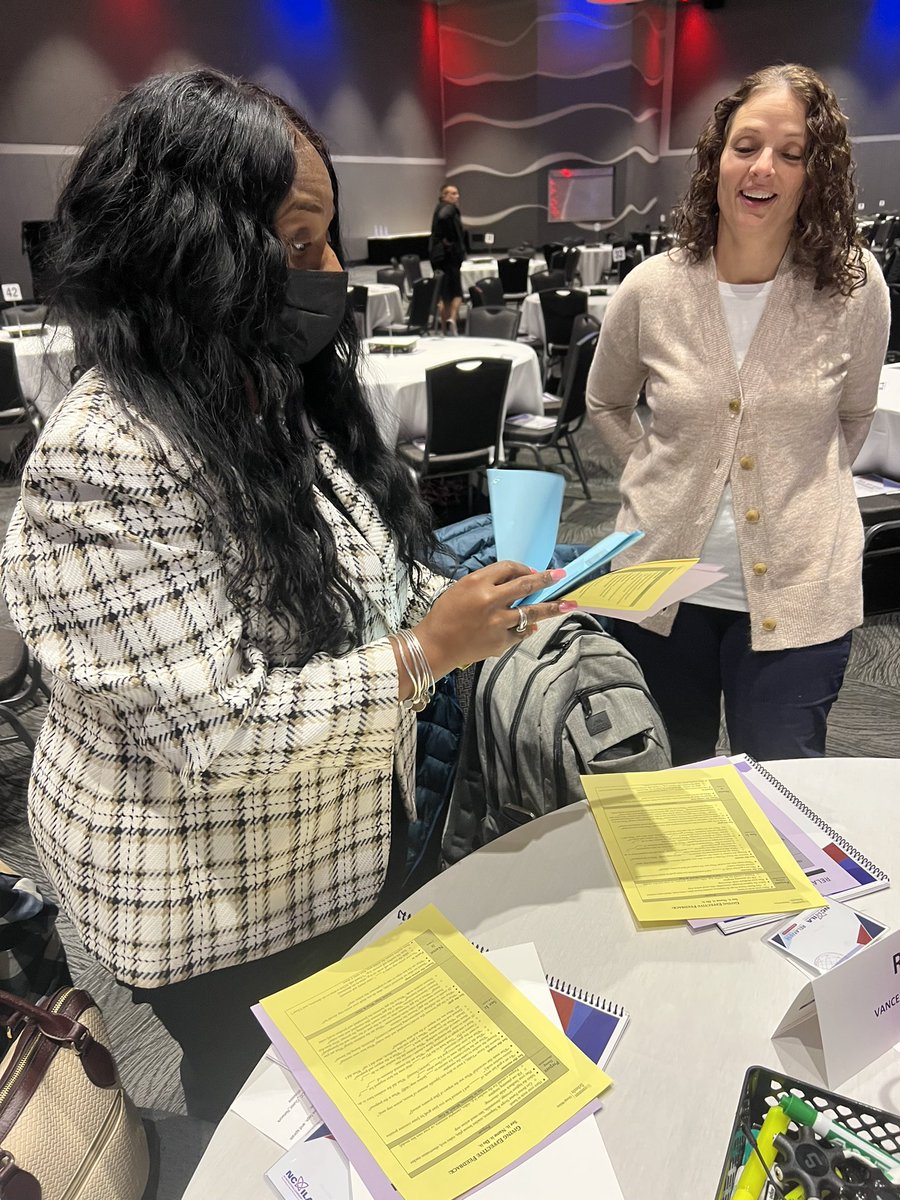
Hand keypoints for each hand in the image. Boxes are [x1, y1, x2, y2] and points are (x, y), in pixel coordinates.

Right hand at [413, 561, 574, 678]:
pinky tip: (531, 627)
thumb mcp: (461, 589)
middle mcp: (490, 601)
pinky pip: (521, 632)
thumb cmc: (445, 615)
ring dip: (552, 607)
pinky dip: (526, 628)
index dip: (523, 568)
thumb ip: (488, 585)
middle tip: (561, 575)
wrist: (436, 645)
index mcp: (477, 583)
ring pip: (532, 612)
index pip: (508, 568)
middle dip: (546, 579)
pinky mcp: (501, 642)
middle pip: (526, 586)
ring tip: (569, 604)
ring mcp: (498, 623)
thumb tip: (517, 587)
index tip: (533, 571)